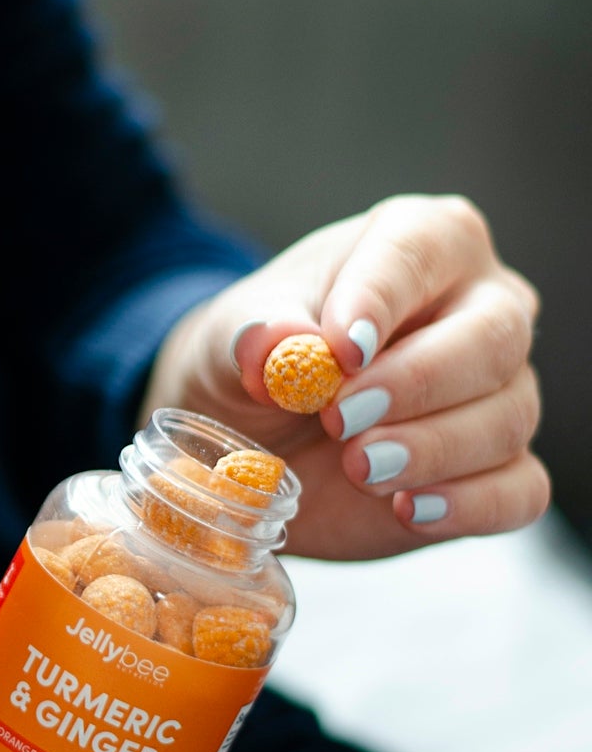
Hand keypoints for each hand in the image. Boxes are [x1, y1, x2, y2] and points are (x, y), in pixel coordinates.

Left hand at [141, 194, 547, 560]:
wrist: (259, 433)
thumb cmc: (263, 359)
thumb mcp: (232, 337)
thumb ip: (252, 333)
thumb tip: (273, 343)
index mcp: (423, 242)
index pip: (420, 251)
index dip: (382, 298)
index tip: (341, 350)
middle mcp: (482, 307)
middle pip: (492, 339)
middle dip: (416, 384)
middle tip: (341, 419)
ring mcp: (502, 389)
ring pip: (507, 418)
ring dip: (432, 450)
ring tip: (360, 468)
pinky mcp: (499, 469)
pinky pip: (519, 490)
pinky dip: (468, 505)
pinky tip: (410, 509)